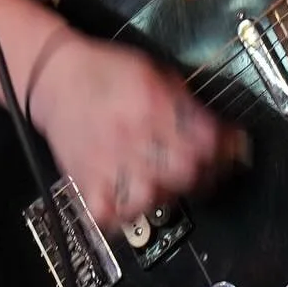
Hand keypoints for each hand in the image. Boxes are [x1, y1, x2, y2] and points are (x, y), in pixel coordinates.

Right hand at [28, 29, 245, 228]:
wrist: (54, 76)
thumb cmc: (106, 72)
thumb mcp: (154, 72)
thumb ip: (186, 102)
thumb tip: (222, 130)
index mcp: (152, 103)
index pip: (204, 139)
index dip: (226, 147)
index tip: (233, 149)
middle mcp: (132, 134)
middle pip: (185, 171)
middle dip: (202, 171)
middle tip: (202, 168)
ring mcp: (109, 161)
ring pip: (153, 197)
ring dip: (167, 192)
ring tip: (165, 181)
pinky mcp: (87, 180)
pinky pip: (110, 214)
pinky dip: (124, 213)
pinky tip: (131, 200)